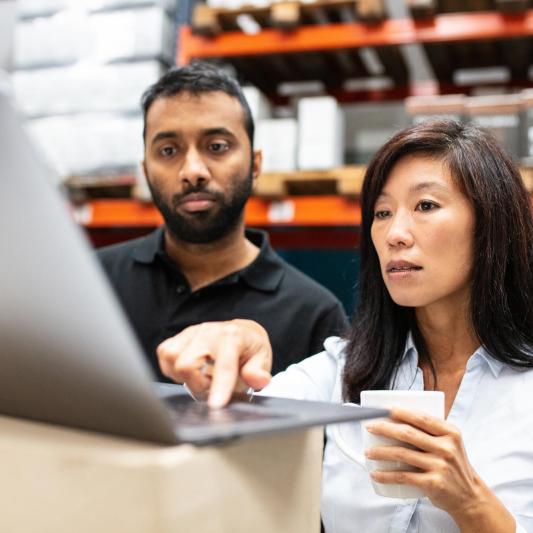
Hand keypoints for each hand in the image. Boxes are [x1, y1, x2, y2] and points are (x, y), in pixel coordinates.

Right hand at [157, 319, 271, 407]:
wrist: (241, 331)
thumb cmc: (250, 347)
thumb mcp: (263, 358)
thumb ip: (259, 371)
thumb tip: (257, 380)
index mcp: (232, 337)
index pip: (223, 365)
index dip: (219, 386)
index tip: (216, 405)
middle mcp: (209, 331)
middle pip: (187, 364)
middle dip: (196, 384)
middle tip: (211, 386)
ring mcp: (192, 332)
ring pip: (172, 358)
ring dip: (183, 376)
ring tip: (200, 377)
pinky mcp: (179, 335)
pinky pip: (164, 352)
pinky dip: (172, 367)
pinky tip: (189, 370)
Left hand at [365, 408, 513, 530]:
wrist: (470, 497)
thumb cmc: (452, 465)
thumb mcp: (450, 443)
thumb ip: (430, 431)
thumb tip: (396, 418)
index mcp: (450, 433)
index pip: (420, 417)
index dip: (399, 412)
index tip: (382, 409)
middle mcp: (446, 448)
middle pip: (408, 434)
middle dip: (384, 428)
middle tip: (370, 427)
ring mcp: (440, 466)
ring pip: (402, 454)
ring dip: (380, 452)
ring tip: (368, 452)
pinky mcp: (433, 484)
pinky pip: (404, 477)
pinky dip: (386, 475)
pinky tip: (376, 474)